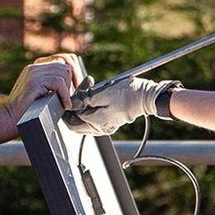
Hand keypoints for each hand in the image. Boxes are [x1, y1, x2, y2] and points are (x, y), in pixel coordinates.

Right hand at [2, 55, 80, 122]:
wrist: (8, 119)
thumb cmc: (27, 111)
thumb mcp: (42, 93)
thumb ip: (53, 85)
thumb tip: (75, 83)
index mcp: (36, 67)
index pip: (63, 58)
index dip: (74, 70)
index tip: (76, 85)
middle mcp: (35, 66)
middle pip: (65, 63)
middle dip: (73, 80)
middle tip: (71, 97)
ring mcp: (34, 72)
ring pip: (63, 72)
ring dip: (68, 89)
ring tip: (64, 103)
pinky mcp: (34, 81)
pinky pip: (59, 82)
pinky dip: (65, 95)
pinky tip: (64, 105)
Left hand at [65, 77, 179, 135]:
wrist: (146, 96)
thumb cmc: (126, 93)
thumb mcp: (102, 94)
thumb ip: (84, 100)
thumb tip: (70, 104)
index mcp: (96, 123)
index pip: (71, 121)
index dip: (67, 108)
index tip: (69, 94)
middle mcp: (99, 128)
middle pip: (76, 121)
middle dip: (75, 104)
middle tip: (81, 89)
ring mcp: (105, 125)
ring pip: (84, 117)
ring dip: (83, 102)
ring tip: (91, 86)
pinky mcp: (109, 120)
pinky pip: (93, 115)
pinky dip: (91, 104)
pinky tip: (97, 92)